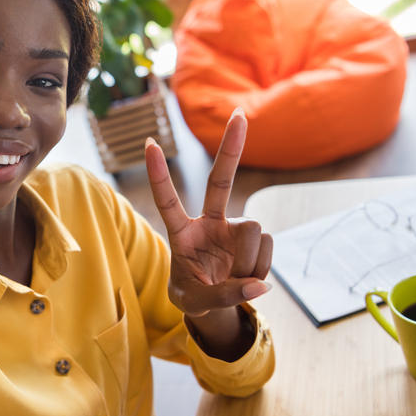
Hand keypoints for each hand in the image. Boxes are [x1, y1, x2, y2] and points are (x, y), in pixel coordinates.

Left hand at [145, 108, 272, 319]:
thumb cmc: (192, 293)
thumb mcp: (196, 302)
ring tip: (233, 279)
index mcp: (181, 232)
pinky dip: (259, 271)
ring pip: (253, 231)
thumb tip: (259, 285)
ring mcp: (233, 228)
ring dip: (248, 262)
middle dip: (231, 148)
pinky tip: (248, 277)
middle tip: (239, 113)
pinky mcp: (255, 238)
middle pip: (221, 180)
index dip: (159, 175)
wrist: (213, 299)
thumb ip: (223, 295)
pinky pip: (266, 250)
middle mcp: (209, 222)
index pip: (167, 200)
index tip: (149, 143)